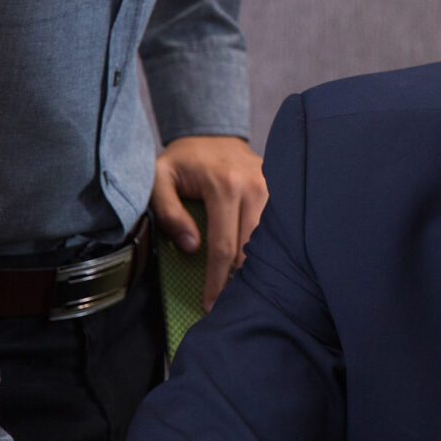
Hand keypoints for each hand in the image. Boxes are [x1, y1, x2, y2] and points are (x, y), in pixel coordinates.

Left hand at [151, 134, 268, 307]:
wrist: (212, 135)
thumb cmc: (182, 161)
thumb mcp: (159, 179)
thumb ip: (168, 212)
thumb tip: (191, 246)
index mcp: (225, 186)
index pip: (224, 246)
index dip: (217, 280)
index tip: (210, 305)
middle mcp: (255, 187)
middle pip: (251, 249)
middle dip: (239, 281)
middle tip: (228, 306)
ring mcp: (273, 188)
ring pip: (270, 242)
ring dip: (256, 267)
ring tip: (242, 290)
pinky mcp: (281, 191)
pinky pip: (277, 229)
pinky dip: (268, 250)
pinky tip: (258, 267)